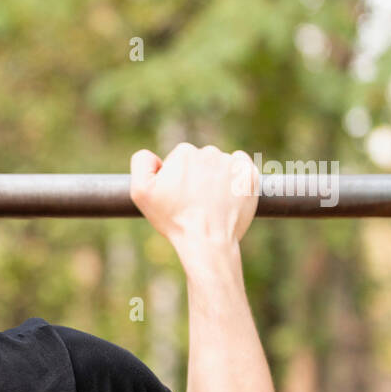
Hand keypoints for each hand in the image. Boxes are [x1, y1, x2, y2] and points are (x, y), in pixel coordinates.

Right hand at [129, 143, 258, 248]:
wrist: (207, 239)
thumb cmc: (173, 218)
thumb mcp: (140, 192)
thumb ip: (140, 163)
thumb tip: (152, 155)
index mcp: (184, 152)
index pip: (177, 160)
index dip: (174, 178)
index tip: (175, 196)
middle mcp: (210, 152)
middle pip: (199, 161)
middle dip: (195, 177)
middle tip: (192, 202)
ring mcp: (232, 164)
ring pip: (219, 166)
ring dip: (214, 179)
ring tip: (210, 203)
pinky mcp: (249, 175)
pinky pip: (242, 166)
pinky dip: (235, 176)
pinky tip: (227, 193)